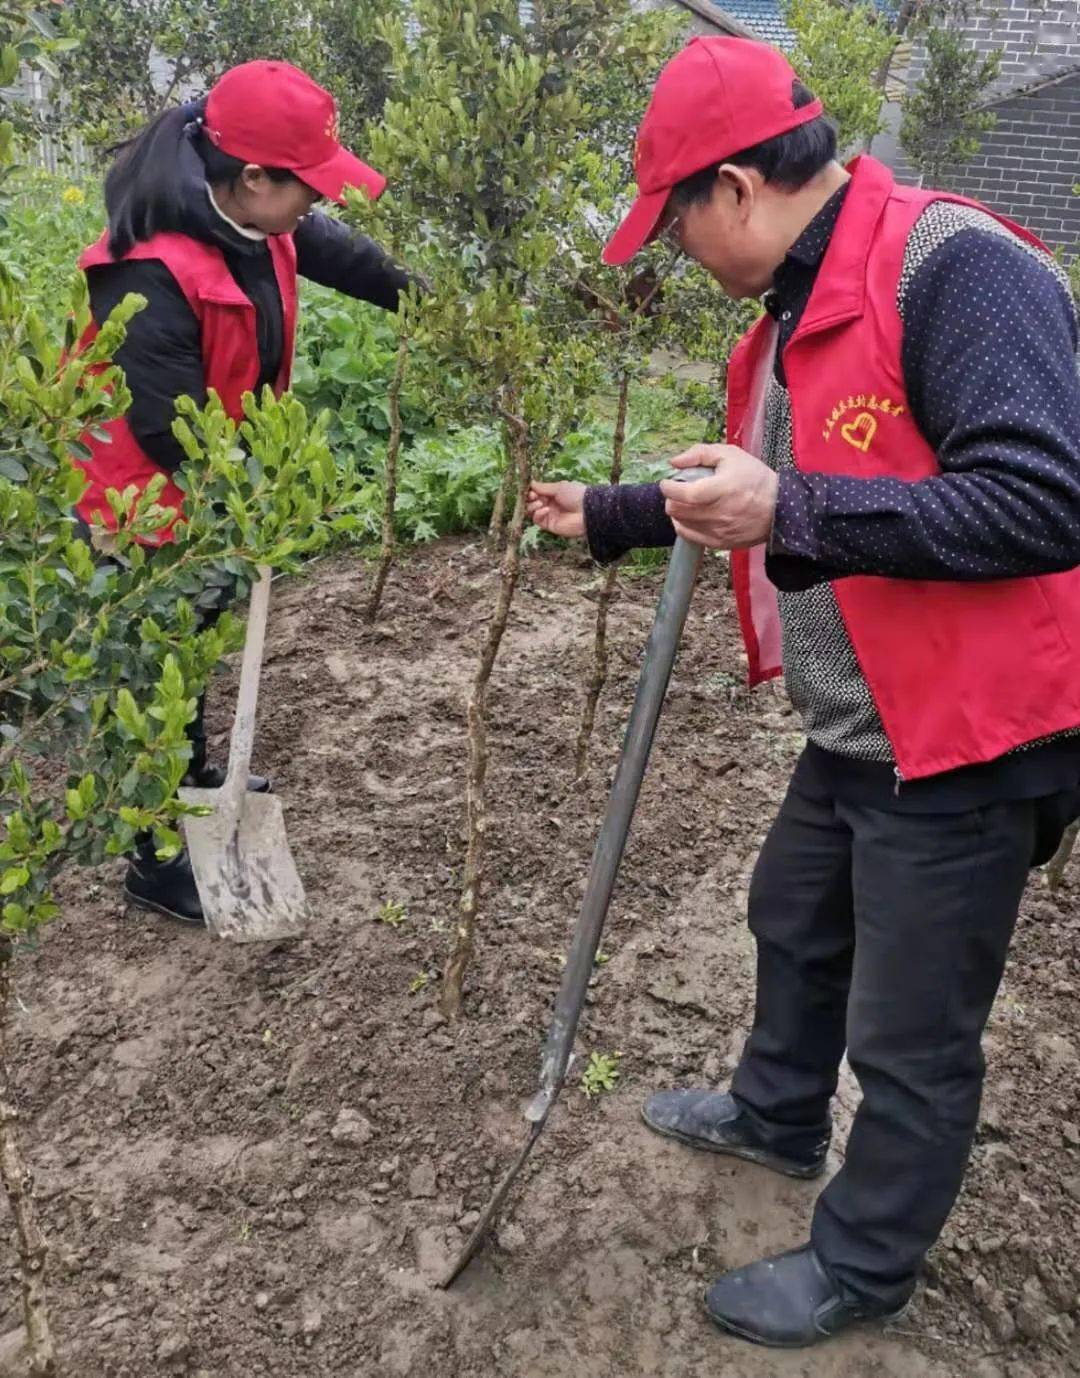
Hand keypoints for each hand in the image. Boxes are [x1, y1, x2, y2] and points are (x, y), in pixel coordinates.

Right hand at [526, 480, 586, 539]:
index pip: (536, 493)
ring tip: (539, 502)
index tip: (530, 489)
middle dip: (530, 498)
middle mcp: (550, 505)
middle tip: (533, 496)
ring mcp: (550, 515)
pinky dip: (538, 514)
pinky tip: (546, 509)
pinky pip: (538, 520)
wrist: (588, 511)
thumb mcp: (558, 487)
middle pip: (532, 502)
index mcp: (553, 494)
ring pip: (532, 512)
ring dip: (532, 506)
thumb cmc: (576, 495)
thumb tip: (530, 483)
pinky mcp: (550, 525)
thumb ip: (543, 487)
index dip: (531, 491)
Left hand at [658, 443, 777, 549]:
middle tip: (678, 491)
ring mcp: (718, 531)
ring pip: (680, 524)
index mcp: (721, 489)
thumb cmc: (755, 479)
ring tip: (686, 502)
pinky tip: (690, 516)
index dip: (669, 487)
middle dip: (671, 498)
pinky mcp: (719, 543)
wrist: (779, 508)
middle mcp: (718, 513)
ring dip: (677, 511)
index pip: (684, 493)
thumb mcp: (730, 455)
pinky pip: (690, 536)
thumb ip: (700, 454)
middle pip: (677, 510)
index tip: (667, 482)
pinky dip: (684, 525)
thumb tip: (675, 462)